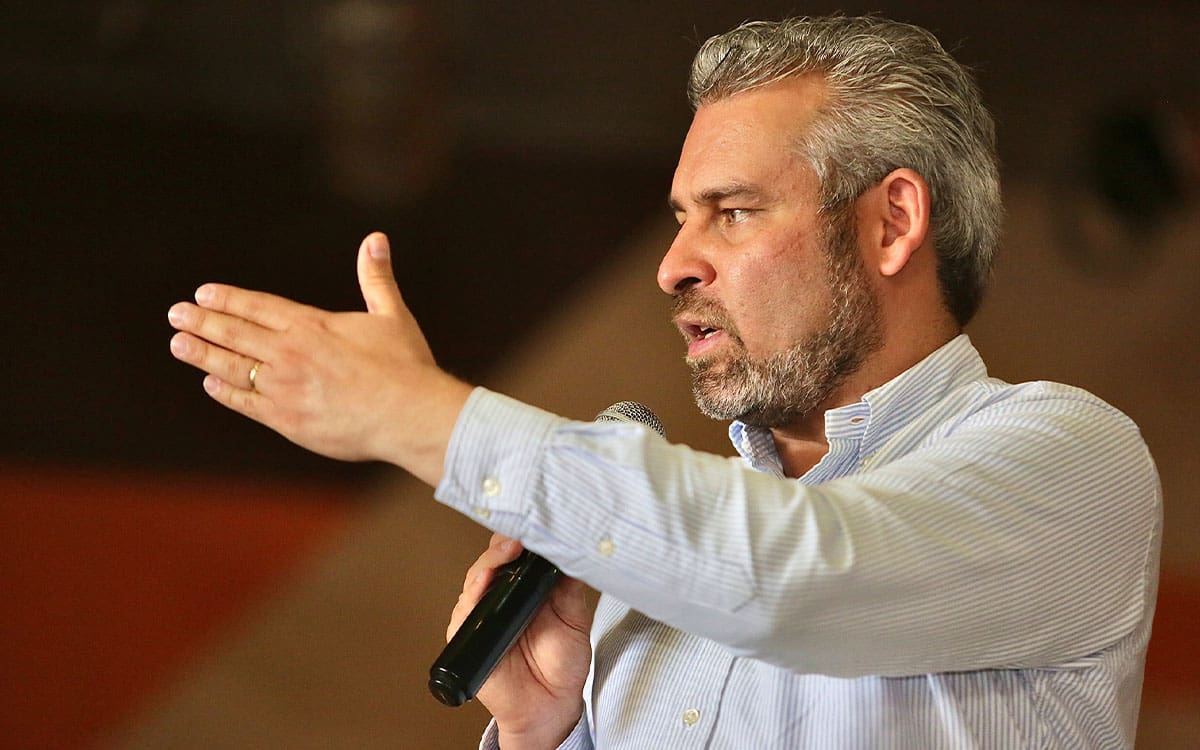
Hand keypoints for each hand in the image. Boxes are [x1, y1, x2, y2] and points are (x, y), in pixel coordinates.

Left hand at [167, 232, 471, 483]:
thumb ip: (376, 278)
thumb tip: (376, 239)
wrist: (407, 415)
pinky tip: (210, 383)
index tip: (203, 293)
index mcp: (312, 326)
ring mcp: (284, 388)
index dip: (228, 299)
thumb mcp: (391, 315)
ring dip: (203, 354)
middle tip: (176, 314)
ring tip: (179, 344)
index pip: (258, 307)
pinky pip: (246, 403)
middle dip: (203, 322)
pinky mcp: (287, 420)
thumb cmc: (404, 366)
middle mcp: (290, 353)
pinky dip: (225, 392)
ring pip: (233, 367)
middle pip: (236, 334)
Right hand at [450, 534, 593, 749]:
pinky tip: (482, 586)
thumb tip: (570, 552)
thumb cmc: (562, 662)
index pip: (514, 553)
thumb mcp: (575, 618)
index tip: (530, 528)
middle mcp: (501, 596)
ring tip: (505, 554)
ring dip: (488, 565)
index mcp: (526, 587)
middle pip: (491, 560)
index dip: (519, 538)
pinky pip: (464, 612)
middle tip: (516, 539)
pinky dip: (471, 597)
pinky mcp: (467, 635)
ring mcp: (482, 614)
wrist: (550, 705)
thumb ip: (570, 587)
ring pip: (475, 579)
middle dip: (501, 546)